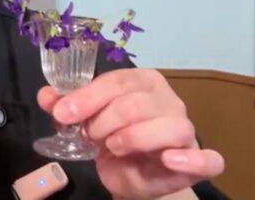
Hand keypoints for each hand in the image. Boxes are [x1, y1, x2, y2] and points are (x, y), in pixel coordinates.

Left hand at [38, 69, 223, 199]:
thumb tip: (46, 96)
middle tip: (90, 136)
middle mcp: (168, 99)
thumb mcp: (86, 122)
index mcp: (142, 81)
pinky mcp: (198, 160)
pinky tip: (168, 160)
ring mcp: (186, 129)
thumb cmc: (113, 138)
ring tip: (114, 148)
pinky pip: (209, 159)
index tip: (62, 114)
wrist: (134, 173)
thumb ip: (65, 107)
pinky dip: (193, 159)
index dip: (86, 98)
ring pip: (170, 126)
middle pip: (136, 103)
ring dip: (134, 138)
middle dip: (104, 122)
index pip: (115, 82)